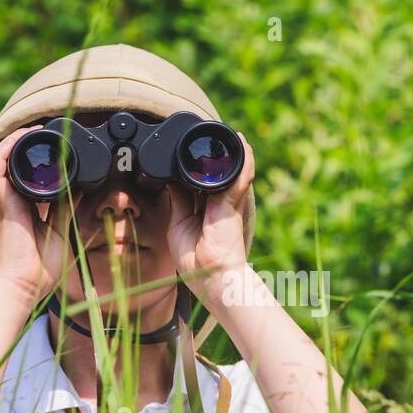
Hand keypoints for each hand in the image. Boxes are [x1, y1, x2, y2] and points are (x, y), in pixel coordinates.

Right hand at [0, 126, 73, 306]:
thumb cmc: (42, 267)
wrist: (26, 284)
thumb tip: (78, 189)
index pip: (29, 176)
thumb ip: (66, 209)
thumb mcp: (60, 231)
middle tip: (43, 130)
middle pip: (11, 164)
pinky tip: (17, 141)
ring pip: (0, 161)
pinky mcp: (1, 203)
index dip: (38, 159)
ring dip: (13, 143)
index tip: (55, 145)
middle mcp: (13, 201)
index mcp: (27, 208)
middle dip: (23, 144)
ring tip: (31, 130)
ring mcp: (5, 201)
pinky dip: (3, 152)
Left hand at [166, 131, 253, 306]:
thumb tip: (170, 181)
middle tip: (210, 135)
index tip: (190, 150)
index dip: (197, 166)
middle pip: (217, 173)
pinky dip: (242, 160)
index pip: (201, 181)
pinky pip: (238, 178)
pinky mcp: (230, 205)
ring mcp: (227, 204)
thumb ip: (178, 201)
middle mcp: (219, 204)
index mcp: (205, 210)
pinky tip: (242, 144)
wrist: (212, 278)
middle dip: (215, 156)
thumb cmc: (197, 261)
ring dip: (233, 153)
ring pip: (232, 172)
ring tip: (232, 133)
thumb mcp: (179, 225)